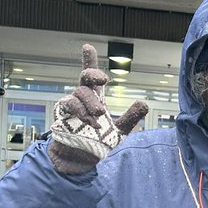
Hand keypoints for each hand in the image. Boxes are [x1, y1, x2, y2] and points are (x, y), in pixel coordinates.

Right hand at [48, 45, 148, 175]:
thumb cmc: (98, 143)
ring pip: (79, 92)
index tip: (87, 47)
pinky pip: (69, 104)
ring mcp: (72, 106)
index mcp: (95, 99)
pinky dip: (80, 111)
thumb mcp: (119, 130)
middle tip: (103, 80)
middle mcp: (83, 99)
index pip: (91, 77)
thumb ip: (130, 117)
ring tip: (99, 117)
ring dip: (90, 103)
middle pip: (84, 78)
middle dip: (92, 74)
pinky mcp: (62, 115)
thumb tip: (144, 102)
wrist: (81, 161)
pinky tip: (90, 121)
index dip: (89, 61)